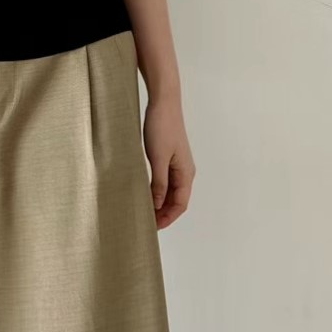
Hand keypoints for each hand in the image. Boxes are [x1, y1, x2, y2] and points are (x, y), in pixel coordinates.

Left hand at [143, 94, 194, 227]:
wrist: (164, 103)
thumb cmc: (162, 128)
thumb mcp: (158, 158)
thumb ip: (159, 183)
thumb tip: (158, 205)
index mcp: (186, 173)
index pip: (180, 204)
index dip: (167, 218)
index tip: (153, 228)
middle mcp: (185, 171)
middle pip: (176, 201)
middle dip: (163, 214)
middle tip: (146, 224)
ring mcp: (178, 165)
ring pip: (171, 192)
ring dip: (160, 204)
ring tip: (144, 212)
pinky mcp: (169, 158)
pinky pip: (166, 181)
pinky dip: (157, 191)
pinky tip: (145, 194)